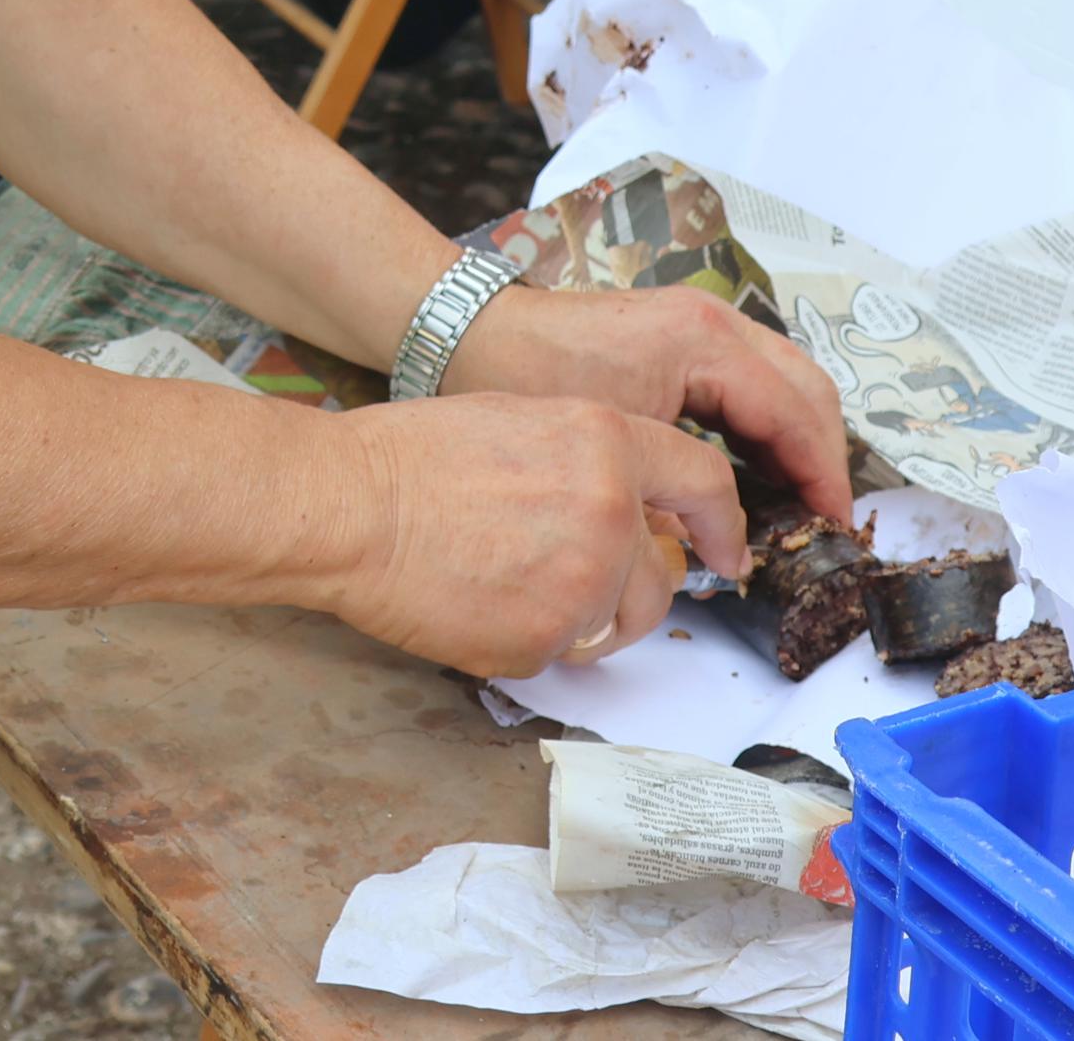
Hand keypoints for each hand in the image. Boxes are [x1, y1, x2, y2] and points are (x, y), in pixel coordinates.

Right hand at [324, 391, 727, 678]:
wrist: (350, 505)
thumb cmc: (413, 457)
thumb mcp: (522, 421)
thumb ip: (591, 460)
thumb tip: (627, 505)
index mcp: (607, 441)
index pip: (703, 481)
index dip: (719, 523)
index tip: (723, 550)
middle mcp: (610, 510)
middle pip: (661, 576)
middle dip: (628, 589)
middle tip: (573, 580)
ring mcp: (583, 580)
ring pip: (617, 622)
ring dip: (581, 617)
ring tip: (509, 584)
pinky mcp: (545, 638)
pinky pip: (561, 652)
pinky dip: (529, 640)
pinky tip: (480, 603)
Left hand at [442, 282, 853, 528]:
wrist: (472, 332)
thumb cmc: (527, 380)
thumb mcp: (612, 448)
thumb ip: (677, 497)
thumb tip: (725, 547)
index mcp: (703, 342)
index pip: (794, 412)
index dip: (822, 475)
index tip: (834, 524)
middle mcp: (712, 321)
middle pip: (806, 388)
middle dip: (823, 456)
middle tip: (825, 519)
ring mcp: (699, 320)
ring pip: (784, 379)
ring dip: (798, 438)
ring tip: (798, 503)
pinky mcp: (681, 332)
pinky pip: (750, 376)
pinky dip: (766, 421)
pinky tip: (755, 470)